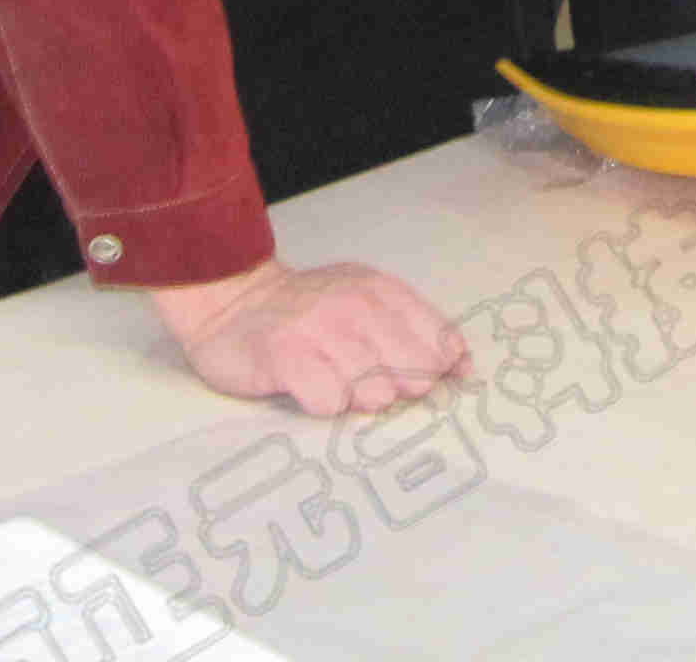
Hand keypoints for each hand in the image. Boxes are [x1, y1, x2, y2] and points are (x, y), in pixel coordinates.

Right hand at [151, 258, 469, 413]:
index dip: (442, 372)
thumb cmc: (306, 314)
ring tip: (336, 384)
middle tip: (371, 385)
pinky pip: (328, 401)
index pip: (439, 341)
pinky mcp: (285, 356)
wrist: (230, 303)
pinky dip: (325, 405)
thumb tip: (465, 368)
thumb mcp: (364, 303)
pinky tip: (311, 390)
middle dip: (402, 391)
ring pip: (375, 391)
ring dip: (362, 400)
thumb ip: (412, 329)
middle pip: (414, 372)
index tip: (436, 388)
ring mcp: (320, 329)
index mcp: (381, 290)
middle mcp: (355, 305)